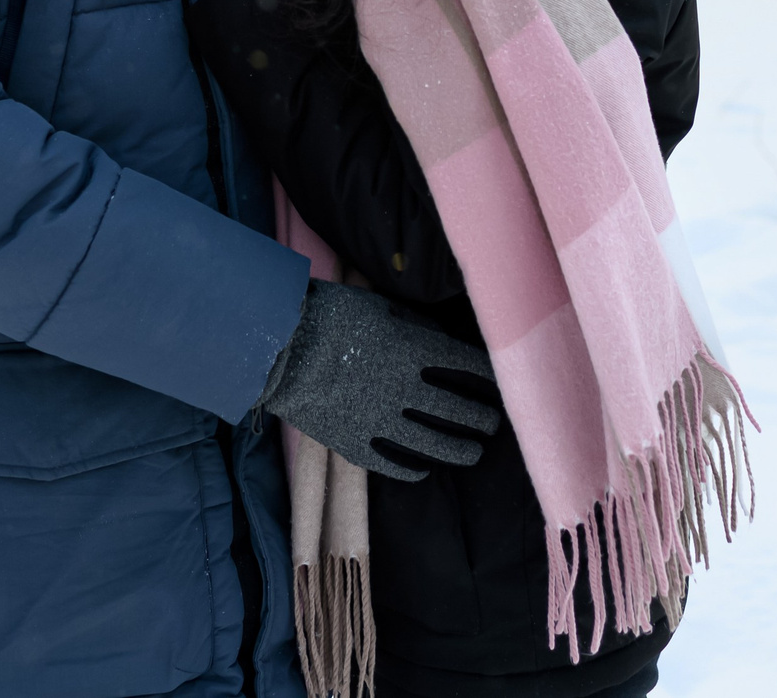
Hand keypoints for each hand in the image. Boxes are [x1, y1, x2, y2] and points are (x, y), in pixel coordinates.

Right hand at [258, 280, 501, 481]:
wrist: (277, 349)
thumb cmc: (327, 315)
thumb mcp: (377, 307)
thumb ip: (412, 325)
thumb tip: (439, 337)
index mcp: (413, 351)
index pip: (466, 366)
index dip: (488, 375)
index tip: (500, 382)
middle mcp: (404, 391)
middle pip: (457, 411)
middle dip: (482, 419)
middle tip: (493, 424)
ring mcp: (380, 422)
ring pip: (433, 445)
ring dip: (459, 451)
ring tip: (472, 453)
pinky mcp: (355, 444)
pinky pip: (392, 464)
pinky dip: (412, 469)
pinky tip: (422, 469)